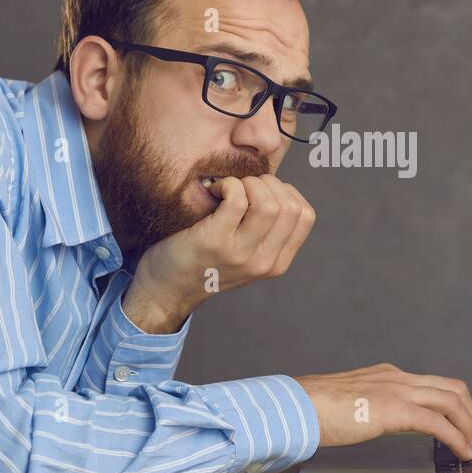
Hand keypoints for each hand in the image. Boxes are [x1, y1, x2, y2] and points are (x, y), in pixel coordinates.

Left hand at [121, 174, 315, 332]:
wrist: (166, 289)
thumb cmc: (203, 261)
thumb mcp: (246, 254)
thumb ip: (265, 230)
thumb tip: (274, 184)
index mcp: (277, 263)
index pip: (305, 216)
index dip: (287, 192)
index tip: (262, 192)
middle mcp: (264, 262)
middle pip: (289, 206)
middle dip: (268, 184)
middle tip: (243, 187)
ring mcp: (241, 254)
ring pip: (269, 203)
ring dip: (249, 183)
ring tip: (229, 189)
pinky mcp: (215, 242)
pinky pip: (237, 199)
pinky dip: (228, 185)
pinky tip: (215, 191)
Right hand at [293, 363, 471, 461]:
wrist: (296, 406)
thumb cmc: (313, 408)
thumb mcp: (351, 402)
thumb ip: (368, 407)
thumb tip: (372, 422)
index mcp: (388, 375)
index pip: (436, 383)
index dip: (456, 404)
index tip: (461, 424)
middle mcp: (397, 377)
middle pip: (453, 388)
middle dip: (471, 414)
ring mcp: (397, 390)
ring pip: (452, 401)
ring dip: (469, 426)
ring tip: (471, 448)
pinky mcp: (394, 410)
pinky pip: (438, 423)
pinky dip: (456, 438)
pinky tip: (459, 453)